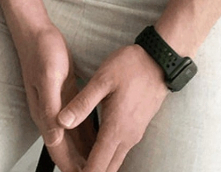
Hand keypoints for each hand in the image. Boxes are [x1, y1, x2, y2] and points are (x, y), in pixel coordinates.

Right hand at [14, 24, 97, 171]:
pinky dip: (88, 132)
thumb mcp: (49, 77)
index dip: (71, 167)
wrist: (37, 31)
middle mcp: (50, 114)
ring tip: (100, 162)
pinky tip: (99, 136)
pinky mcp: (66, 95)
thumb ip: (50, 108)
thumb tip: (55, 136)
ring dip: (85, 151)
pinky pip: (78, 120)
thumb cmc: (42, 51)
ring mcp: (58, 105)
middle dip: (80, 163)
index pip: (58, 150)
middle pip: (66, 148)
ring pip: (73, 136)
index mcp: (45, 113)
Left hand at [56, 43, 170, 171]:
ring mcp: (134, 134)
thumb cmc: (131, 66)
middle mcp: (127, 138)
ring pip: (114, 162)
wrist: (160, 60)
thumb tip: (61, 122)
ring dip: (98, 166)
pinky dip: (107, 156)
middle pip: (106, 170)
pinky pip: (120, 151)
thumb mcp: (102, 79)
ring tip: (79, 163)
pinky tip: (95, 148)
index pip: (96, 167)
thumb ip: (82, 103)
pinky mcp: (137, 128)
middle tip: (71, 168)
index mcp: (115, 129)